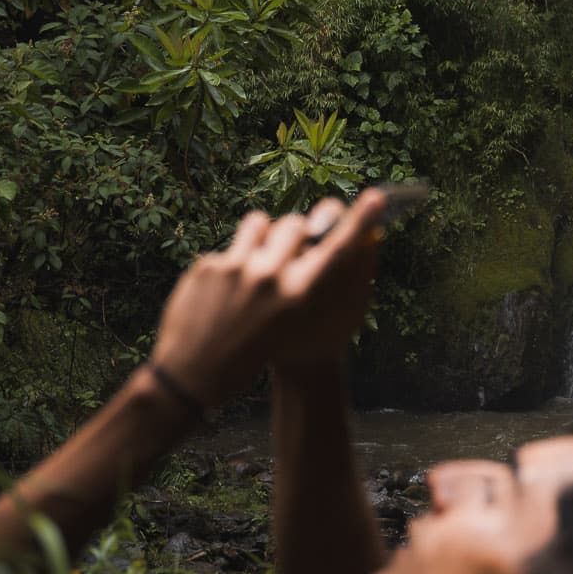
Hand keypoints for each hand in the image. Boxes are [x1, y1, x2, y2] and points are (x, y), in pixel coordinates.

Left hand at [150, 191, 386, 408]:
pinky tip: (221, 293)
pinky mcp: (208, 266)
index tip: (377, 197)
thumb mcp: (300, 323)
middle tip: (288, 250)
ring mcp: (235, 268)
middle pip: (295, 224)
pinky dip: (231, 265)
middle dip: (295, 231)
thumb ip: (328, 285)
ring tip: (255, 262)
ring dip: (262, 236)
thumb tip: (362, 244)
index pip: (337, 249)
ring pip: (260, 221)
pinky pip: (230, 247)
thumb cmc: (260, 351)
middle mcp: (269, 277)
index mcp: (298, 294)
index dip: (361, 221)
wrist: (196, 376)